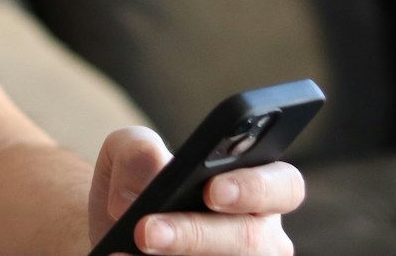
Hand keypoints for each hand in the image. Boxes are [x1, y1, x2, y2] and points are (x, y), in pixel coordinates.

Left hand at [88, 126, 305, 254]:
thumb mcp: (126, 153)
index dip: (254, 188)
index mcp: (253, 187)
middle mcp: (260, 237)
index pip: (283, 185)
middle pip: (251, 240)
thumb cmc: (132, 187)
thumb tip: (152, 174)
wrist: (111, 236)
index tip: (211, 190)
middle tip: (146, 230)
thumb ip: (137, 149)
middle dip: (195, 234)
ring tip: (127, 249)